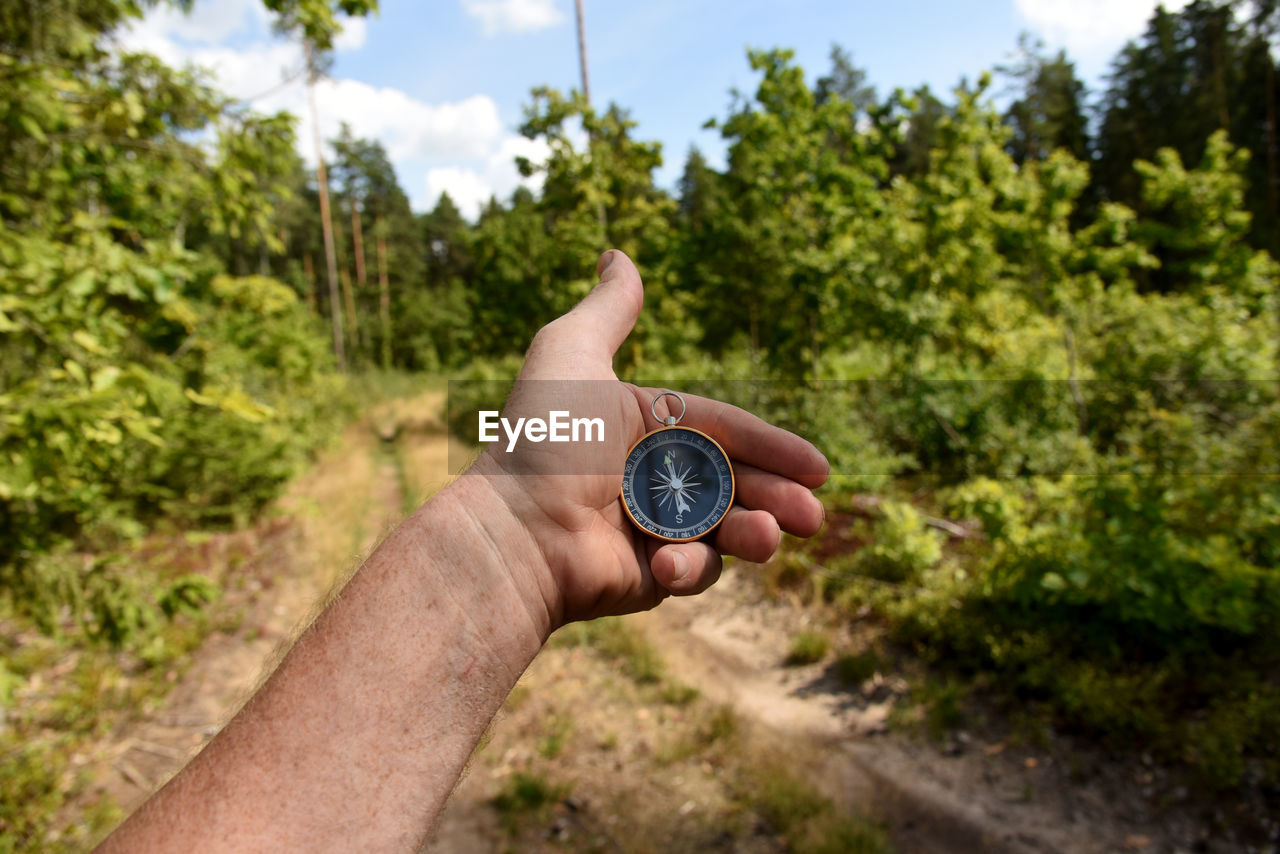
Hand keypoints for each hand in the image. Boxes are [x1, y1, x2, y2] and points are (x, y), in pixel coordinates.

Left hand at [473, 250, 828, 627]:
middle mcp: (652, 476)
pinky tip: (665, 560)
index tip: (819, 467)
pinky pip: (692, 570)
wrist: (515, 528)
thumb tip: (617, 252)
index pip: (725, 431)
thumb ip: (608, 309)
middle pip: (737, 485)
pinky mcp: (648, 577)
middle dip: (779, 499)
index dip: (773, 446)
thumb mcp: (573, 353)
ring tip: (766, 537)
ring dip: (753, 535)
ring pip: (727, 532)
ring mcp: (653, 528)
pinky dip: (690, 566)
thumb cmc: (547, 437)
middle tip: (810, 516)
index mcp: (645, 424)